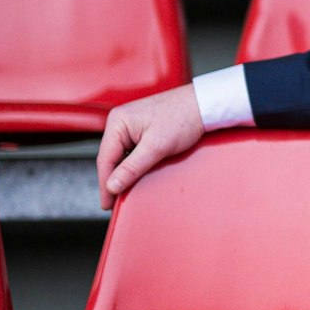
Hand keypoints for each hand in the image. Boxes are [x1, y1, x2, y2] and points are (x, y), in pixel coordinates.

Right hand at [96, 85, 204, 209]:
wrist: (204, 105)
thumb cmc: (183, 117)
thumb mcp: (156, 147)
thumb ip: (132, 168)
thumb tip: (112, 186)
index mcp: (118, 122)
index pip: (105, 159)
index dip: (105, 184)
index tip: (107, 203)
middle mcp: (121, 122)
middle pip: (111, 159)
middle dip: (113, 181)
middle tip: (113, 204)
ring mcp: (131, 126)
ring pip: (121, 157)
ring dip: (123, 174)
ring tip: (124, 194)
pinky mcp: (142, 130)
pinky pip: (132, 152)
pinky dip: (133, 166)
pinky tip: (136, 177)